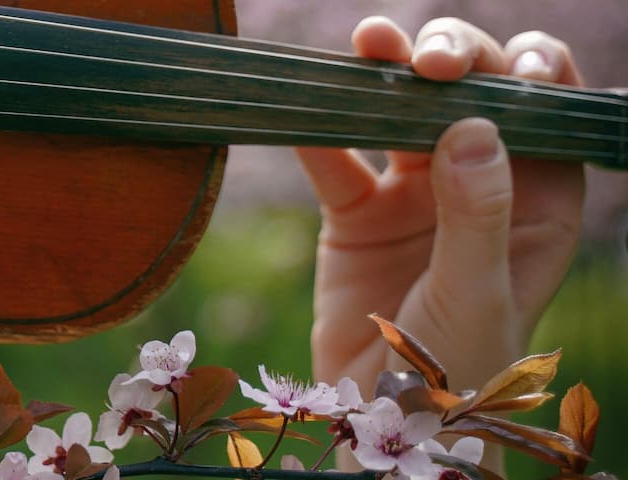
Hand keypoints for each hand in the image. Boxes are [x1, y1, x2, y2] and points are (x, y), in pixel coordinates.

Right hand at [298, 18, 585, 395]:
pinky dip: (316, 128)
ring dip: (384, 73)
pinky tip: (304, 106)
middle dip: (452, 61)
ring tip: (370, 42)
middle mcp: (478, 186)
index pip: (545, 114)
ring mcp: (413, 196)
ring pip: (400, 112)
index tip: (502, 65)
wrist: (381, 427)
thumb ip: (476, 212)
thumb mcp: (476, 295)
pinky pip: (335, 158)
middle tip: (424, 63)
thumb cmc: (454, 374)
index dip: (529, 73)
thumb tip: (474, 125)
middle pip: (469, 96)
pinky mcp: (353, 213)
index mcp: (537, 201)